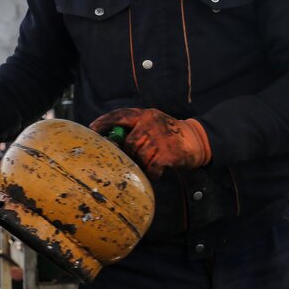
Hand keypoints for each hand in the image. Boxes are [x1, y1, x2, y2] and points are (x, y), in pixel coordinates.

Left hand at [90, 108, 210, 178]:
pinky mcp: (167, 153)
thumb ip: (134, 128)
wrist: (196, 140)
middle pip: (129, 143)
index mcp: (145, 115)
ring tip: (149, 164)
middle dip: (129, 154)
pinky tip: (156, 172)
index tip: (92, 129)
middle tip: (133, 159)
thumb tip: (110, 139)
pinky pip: (151, 168)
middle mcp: (151, 124)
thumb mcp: (152, 123)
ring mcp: (160, 138)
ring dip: (142, 164)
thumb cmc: (167, 134)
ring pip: (139, 156)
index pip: (120, 115)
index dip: (104, 122)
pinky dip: (152, 173)